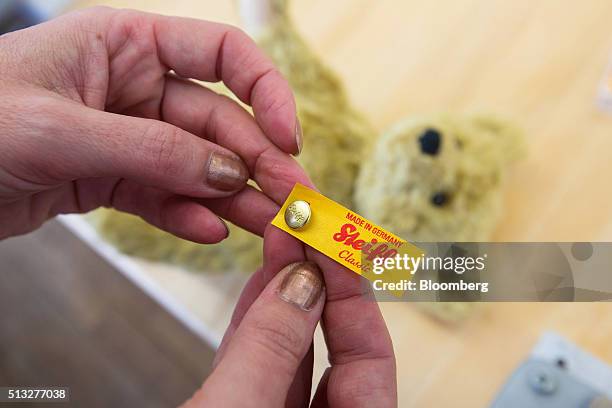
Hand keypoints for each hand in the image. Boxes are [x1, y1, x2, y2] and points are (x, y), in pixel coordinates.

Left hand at [0, 7, 309, 239]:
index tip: (288, 137)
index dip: (265, 92)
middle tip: (293, 201)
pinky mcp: (112, 179)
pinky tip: (211, 234)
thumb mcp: (60, 129)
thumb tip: (230, 172)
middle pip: (219, 122)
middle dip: (258, 161)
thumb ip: (151, 149)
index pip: (222, 56)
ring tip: (268, 228)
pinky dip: (188, 216)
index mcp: (127, 44)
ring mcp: (128, 136)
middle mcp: (135, 87)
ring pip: (199, 165)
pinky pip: (165, 197)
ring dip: (235, 197)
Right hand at [183, 226, 397, 407]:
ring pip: (293, 352)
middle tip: (301, 222)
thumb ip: (271, 348)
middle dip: (317, 278)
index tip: (327, 234)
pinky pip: (260, 368)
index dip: (350, 286)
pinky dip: (256, 326)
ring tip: (278, 236)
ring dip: (284, 292)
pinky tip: (257, 285)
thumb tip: (301, 281)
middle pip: (334, 345)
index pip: (371, 353)